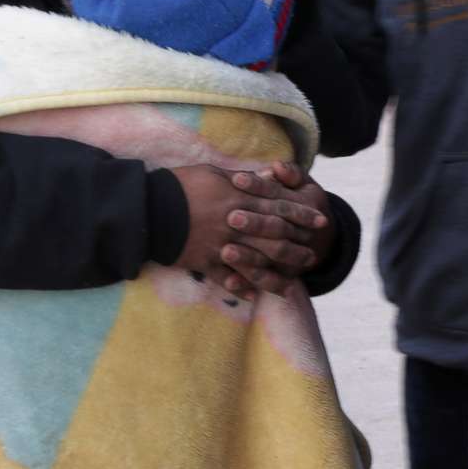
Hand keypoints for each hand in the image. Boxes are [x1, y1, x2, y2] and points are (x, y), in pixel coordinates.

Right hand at [167, 162, 329, 299]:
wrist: (147, 208)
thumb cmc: (180, 185)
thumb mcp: (213, 173)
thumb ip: (243, 179)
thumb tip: (268, 176)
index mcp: (239, 199)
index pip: (278, 207)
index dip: (301, 214)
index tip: (320, 220)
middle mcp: (235, 224)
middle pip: (274, 238)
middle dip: (296, 247)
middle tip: (313, 254)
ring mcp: (220, 245)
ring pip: (256, 262)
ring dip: (276, 272)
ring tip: (292, 281)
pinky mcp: (204, 262)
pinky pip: (226, 278)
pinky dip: (240, 287)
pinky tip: (253, 295)